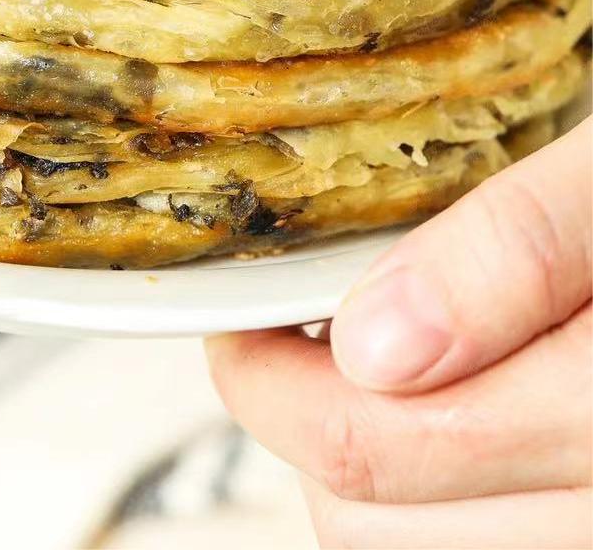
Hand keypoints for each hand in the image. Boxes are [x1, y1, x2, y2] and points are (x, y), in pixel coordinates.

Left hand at [205, 118, 591, 548]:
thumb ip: (523, 247)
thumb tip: (373, 348)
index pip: (380, 449)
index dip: (267, 384)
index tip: (245, 320)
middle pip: (381, 526)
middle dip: (308, 429)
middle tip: (292, 342)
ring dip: (376, 479)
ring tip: (379, 381)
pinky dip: (448, 508)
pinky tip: (457, 428)